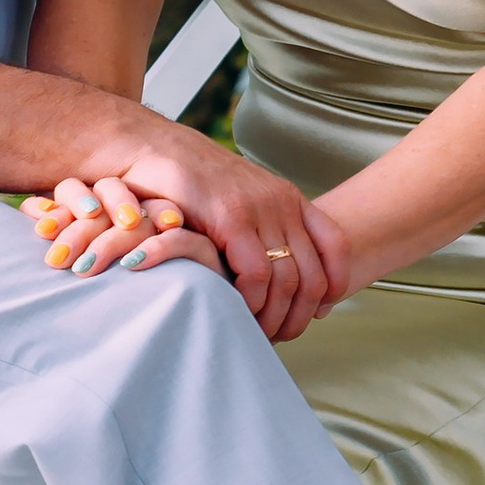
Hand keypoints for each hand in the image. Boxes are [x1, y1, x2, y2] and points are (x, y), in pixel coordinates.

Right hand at [26, 131, 345, 339]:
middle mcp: (281, 201)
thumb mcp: (237, 205)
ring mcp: (258, 207)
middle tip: (279, 338)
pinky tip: (239, 311)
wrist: (149, 146)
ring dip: (276, 316)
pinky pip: (257, 272)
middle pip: (314, 274)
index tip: (318, 311)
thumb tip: (286, 281)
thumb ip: (262, 234)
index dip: (334, 284)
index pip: (335, 246)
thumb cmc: (186, 186)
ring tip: (258, 335)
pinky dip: (253, 300)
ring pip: (289, 280)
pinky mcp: (230, 216)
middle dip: (300, 316)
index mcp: (288, 198)